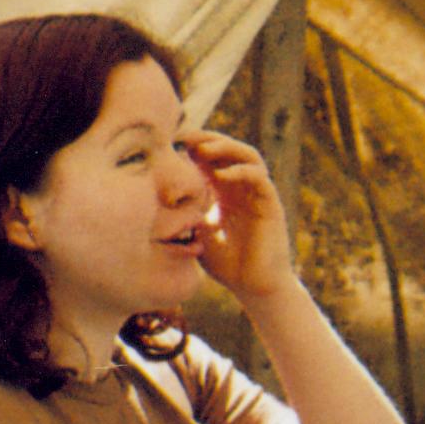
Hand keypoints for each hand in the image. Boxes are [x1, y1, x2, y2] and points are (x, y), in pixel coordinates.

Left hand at [181, 130, 295, 304]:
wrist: (254, 287)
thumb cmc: (226, 264)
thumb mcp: (196, 231)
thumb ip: (185, 211)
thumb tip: (153, 196)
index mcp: (225, 192)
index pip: (211, 157)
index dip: (193, 145)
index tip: (169, 140)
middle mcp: (243, 188)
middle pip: (230, 149)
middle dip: (207, 139)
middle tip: (184, 136)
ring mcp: (259, 195)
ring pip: (248, 156)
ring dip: (226, 147)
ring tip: (203, 149)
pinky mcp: (271, 205)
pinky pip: (259, 178)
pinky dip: (240, 172)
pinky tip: (221, 175)